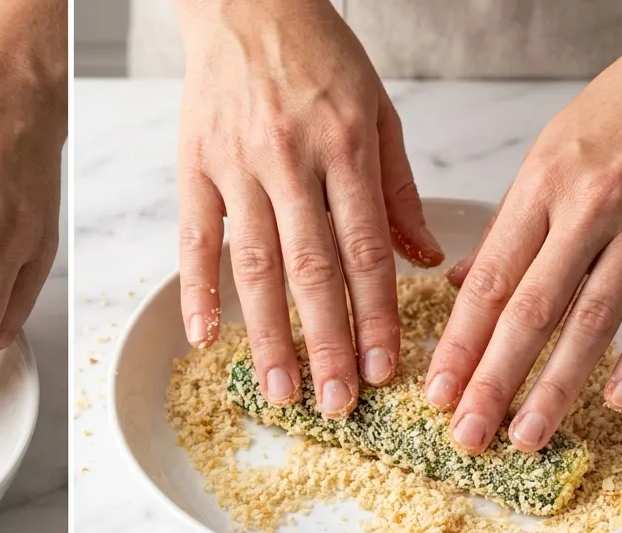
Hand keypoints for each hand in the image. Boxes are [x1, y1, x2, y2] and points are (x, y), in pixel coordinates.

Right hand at [174, 0, 441, 415]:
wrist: (247, 2)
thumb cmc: (319, 56)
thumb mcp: (378, 109)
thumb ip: (398, 189)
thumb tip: (427, 260)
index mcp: (346, 146)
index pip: (365, 248)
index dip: (374, 314)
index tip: (383, 369)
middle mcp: (291, 160)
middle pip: (311, 268)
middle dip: (325, 342)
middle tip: (334, 403)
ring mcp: (237, 165)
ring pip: (253, 264)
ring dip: (266, 334)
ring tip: (279, 389)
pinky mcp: (194, 166)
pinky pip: (194, 239)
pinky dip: (198, 291)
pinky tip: (206, 338)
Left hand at [429, 1, 621, 453]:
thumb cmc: (615, 115)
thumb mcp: (543, 159)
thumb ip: (506, 229)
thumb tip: (458, 286)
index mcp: (538, 191)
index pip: (488, 282)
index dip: (459, 343)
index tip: (437, 391)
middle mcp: (587, 210)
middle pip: (530, 310)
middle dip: (494, 380)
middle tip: (470, 434)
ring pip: (593, 318)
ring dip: (557, 385)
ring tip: (528, 434)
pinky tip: (615, 398)